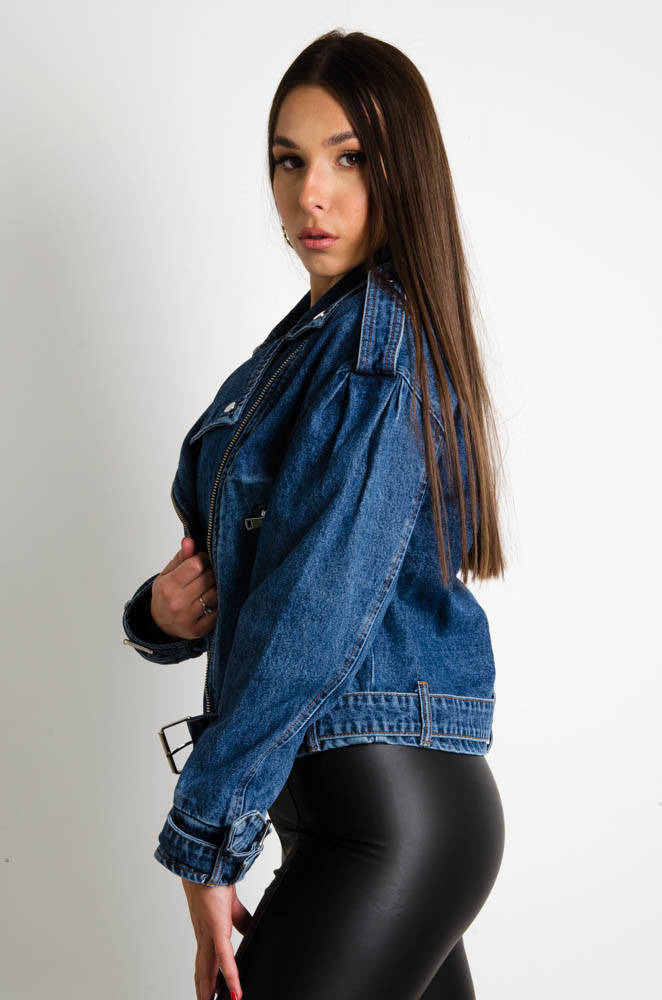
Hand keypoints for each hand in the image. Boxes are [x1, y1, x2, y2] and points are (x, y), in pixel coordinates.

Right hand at [150, 537, 217, 639]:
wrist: (160, 624)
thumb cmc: (165, 595)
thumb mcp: (167, 574)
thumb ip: (181, 557)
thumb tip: (189, 541)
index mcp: (167, 586)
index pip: (196, 565)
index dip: (203, 559)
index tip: (202, 560)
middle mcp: (177, 603)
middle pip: (208, 579)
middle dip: (211, 573)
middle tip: (208, 573)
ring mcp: (188, 619)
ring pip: (216, 595)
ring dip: (216, 588)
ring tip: (210, 586)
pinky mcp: (198, 630)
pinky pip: (218, 612)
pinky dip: (219, 604)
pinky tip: (212, 600)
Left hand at [181, 878, 251, 999]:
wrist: (208, 863)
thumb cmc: (214, 880)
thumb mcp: (231, 905)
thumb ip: (239, 920)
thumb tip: (249, 930)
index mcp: (208, 931)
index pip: (206, 961)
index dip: (207, 978)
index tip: (209, 994)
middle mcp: (204, 936)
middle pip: (203, 971)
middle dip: (204, 991)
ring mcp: (208, 934)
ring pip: (208, 970)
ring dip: (209, 991)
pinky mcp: (217, 929)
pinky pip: (224, 958)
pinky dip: (230, 976)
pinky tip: (234, 991)